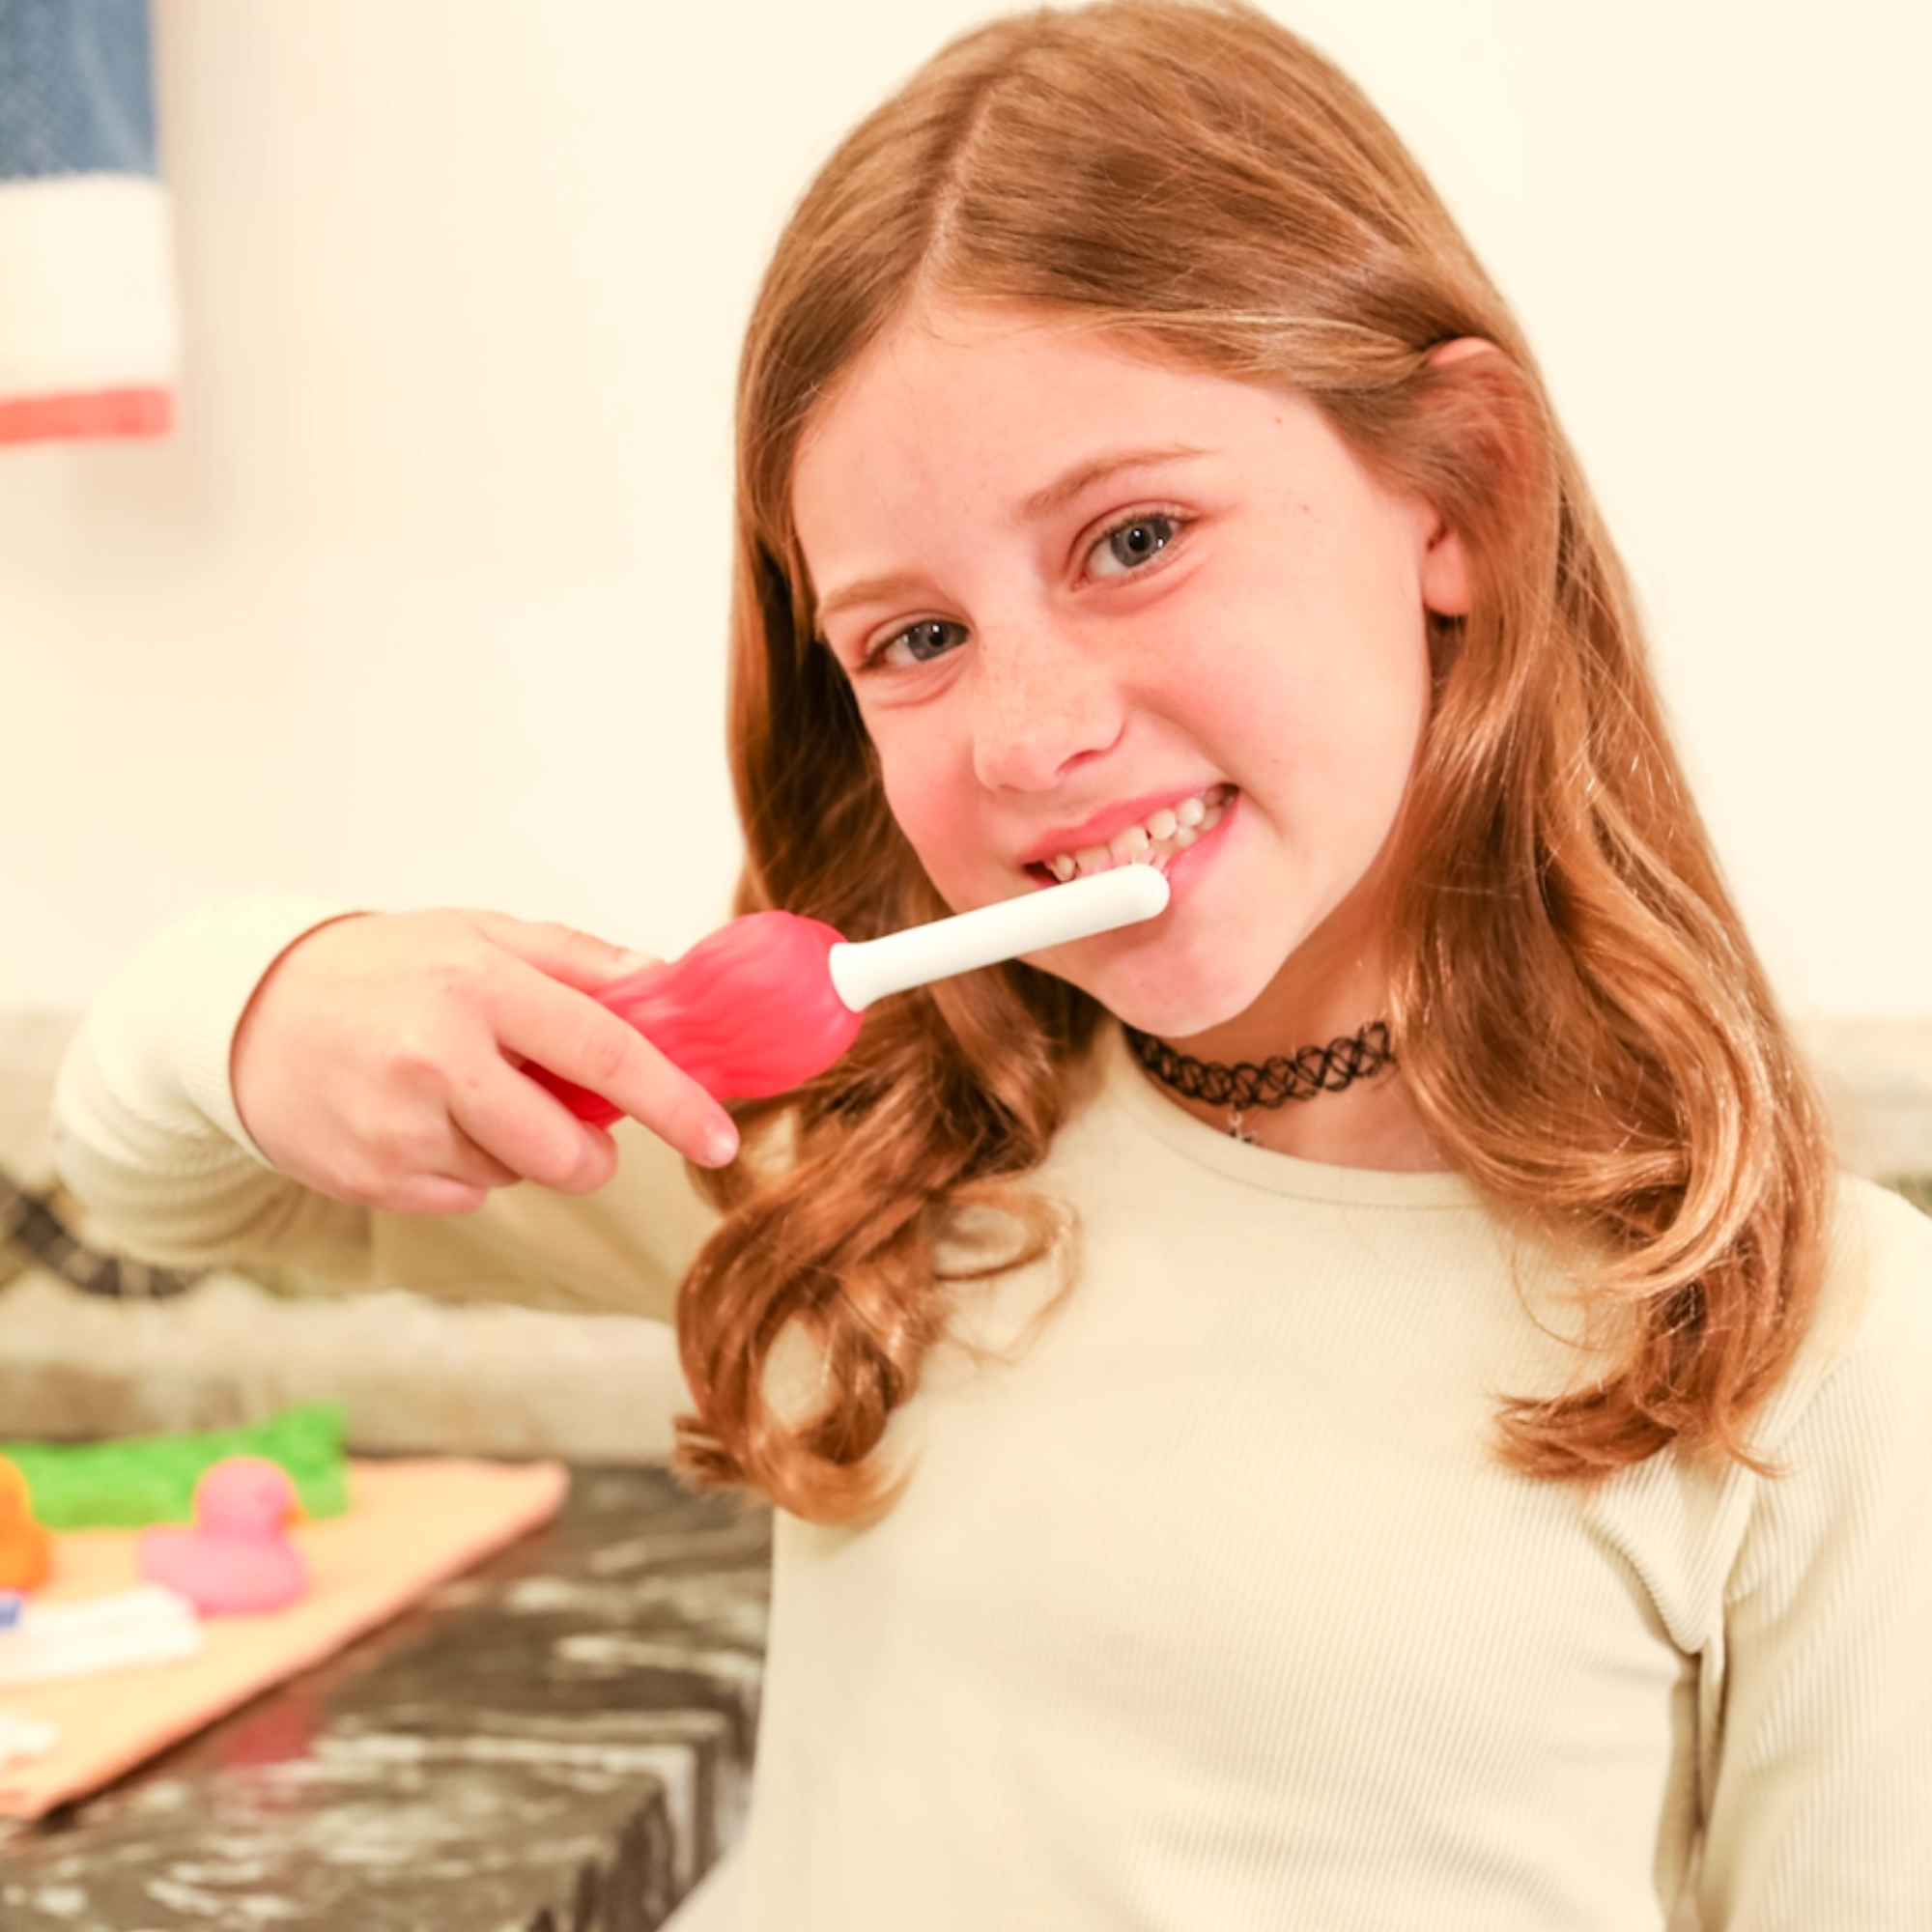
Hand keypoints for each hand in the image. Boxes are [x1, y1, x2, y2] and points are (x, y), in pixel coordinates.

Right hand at [231, 909, 739, 1213]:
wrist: (244, 1012)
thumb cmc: (382, 967)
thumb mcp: (479, 934)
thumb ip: (581, 963)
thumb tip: (669, 986)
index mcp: (478, 984)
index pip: (606, 1053)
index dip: (674, 1103)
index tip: (721, 1137)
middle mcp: (437, 1056)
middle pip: (569, 1150)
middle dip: (590, 1149)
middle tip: (563, 1111)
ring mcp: (398, 1126)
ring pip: (517, 1176)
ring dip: (515, 1148)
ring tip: (460, 1093)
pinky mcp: (370, 1179)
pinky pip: (465, 1198)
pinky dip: (464, 1169)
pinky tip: (419, 1120)